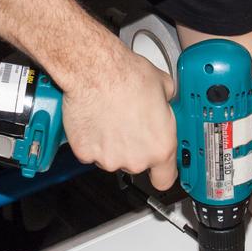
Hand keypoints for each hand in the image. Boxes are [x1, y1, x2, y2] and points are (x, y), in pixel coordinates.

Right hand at [60, 49, 178, 190]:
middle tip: (128, 123)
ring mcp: (108, 159)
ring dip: (111, 144)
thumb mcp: (164, 87)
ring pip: (111, 158)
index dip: (161, 172)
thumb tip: (164, 104)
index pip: (165, 179)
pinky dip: (91, 140)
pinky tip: (95, 120)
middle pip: (135, 164)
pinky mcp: (85, 153)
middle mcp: (135, 158)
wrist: (96, 71)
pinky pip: (89, 152)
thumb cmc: (127, 76)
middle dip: (133, 148)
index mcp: (160, 146)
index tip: (158, 168)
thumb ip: (166, 107)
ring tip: (110, 117)